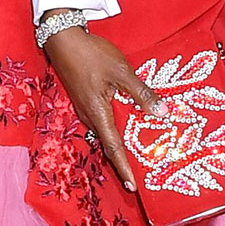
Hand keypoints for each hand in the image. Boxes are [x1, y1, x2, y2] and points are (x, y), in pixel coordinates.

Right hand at [42, 22, 159, 177]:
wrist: (62, 39)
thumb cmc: (91, 55)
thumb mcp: (121, 72)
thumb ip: (141, 93)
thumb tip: (162, 112)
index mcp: (98, 113)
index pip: (114, 148)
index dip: (124, 168)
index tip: (133, 186)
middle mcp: (89, 116)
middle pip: (108, 144)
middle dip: (123, 161)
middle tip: (139, 175)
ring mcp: (85, 108)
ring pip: (105, 132)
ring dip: (119, 145)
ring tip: (136, 154)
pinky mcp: (84, 100)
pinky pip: (102, 121)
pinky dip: (114, 129)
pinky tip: (126, 124)